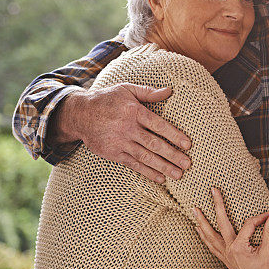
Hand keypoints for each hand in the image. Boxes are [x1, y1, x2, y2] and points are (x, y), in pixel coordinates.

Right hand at [51, 83, 191, 182]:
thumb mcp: (126, 90)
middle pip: (154, 144)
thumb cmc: (107, 99)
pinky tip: (160, 178)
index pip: (158, 125)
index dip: (174, 135)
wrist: (80, 114)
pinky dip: (147, 172)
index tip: (188, 145)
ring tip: (178, 175)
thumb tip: (169, 90)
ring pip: (145, 157)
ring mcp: (120, 142)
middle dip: (172, 155)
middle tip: (187, 164)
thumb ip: (148, 92)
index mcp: (134, 111)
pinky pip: (133, 164)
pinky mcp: (113, 153)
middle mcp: (128, 128)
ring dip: (162, 167)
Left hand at [193, 188, 268, 268]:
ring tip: (194, 210)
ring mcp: (226, 255)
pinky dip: (204, 237)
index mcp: (239, 247)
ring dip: (202, 222)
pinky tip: (199, 230)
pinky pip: (211, 246)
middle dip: (217, 206)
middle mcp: (229, 250)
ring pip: (210, 236)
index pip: (249, 225)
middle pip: (221, 223)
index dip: (261, 218)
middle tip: (213, 190)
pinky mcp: (226, 260)